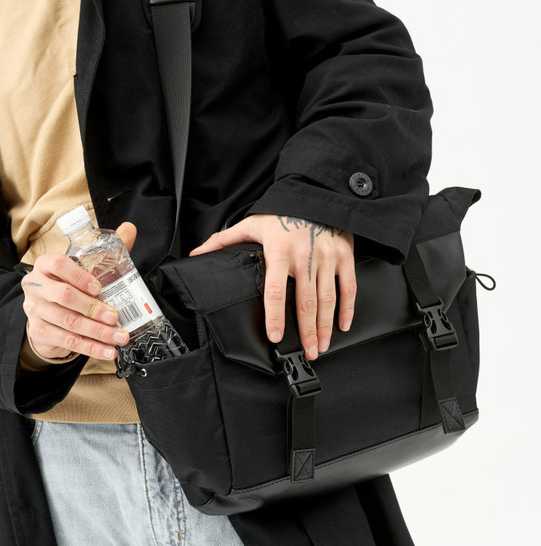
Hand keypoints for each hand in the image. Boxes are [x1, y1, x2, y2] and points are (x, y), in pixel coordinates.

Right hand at [21, 222, 136, 361]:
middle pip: (64, 297)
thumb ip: (108, 250)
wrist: (47, 315)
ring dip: (97, 332)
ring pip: (68, 322)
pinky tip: (108, 351)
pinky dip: (91, 348)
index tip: (99, 287)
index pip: (58, 264)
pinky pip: (67, 342)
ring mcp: (35, 310)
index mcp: (46, 265)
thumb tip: (130, 228)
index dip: (78, 275)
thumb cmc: (70, 286)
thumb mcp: (86, 267)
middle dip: (93, 308)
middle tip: (115, 317)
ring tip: (119, 337)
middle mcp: (36, 286)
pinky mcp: (39, 332)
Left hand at [190, 214, 355, 358]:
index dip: (275, 316)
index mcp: (279, 251)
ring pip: (327, 299)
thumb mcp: (251, 223)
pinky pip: (348, 286)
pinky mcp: (344, 256)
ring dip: (325, 326)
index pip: (275, 290)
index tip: (276, 336)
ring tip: (321, 346)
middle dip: (307, 331)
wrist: (316, 194)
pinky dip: (348, 308)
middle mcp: (305, 257)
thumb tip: (198, 254)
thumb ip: (224, 241)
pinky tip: (343, 325)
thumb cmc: (282, 212)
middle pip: (306, 302)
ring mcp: (327, 257)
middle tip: (307, 352)